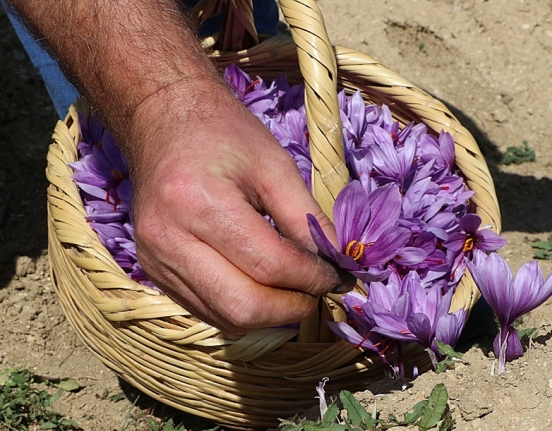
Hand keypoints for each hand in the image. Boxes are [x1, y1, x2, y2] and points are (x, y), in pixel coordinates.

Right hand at [126, 78, 350, 331]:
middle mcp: (168, 240)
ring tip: (296, 291)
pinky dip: (243, 309)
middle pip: (243, 306)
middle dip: (292, 308)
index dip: (312, 278)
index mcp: (199, 203)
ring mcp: (155, 261)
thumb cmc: (223, 134)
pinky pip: (207, 311)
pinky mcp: (154, 272)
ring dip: (270, 315)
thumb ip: (306, 217)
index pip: (270, 265)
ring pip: (225, 318)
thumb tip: (337, 262)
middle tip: (318, 292)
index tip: (337, 275)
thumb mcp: (274, 164)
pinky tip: (265, 289)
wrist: (163, 122)